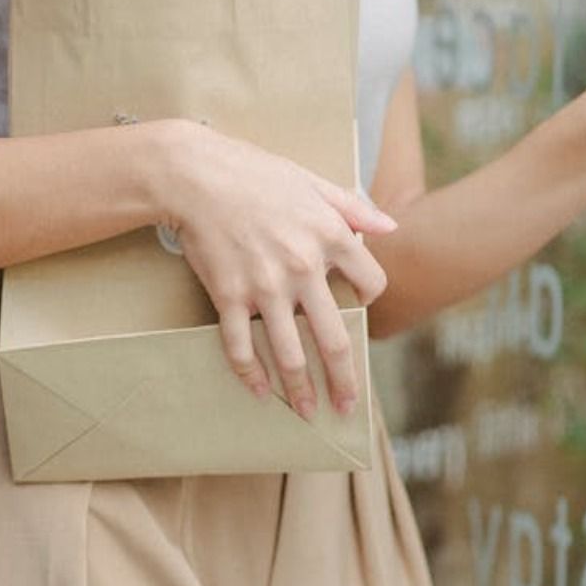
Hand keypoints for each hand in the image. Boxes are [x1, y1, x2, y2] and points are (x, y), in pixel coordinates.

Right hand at [157, 121, 396, 419]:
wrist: (195, 175)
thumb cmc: (254, 173)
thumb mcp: (312, 181)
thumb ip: (353, 206)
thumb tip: (389, 227)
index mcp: (331, 236)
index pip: (371, 284)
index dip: (370, 298)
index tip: (359, 307)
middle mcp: (303, 268)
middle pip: (334, 339)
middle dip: (344, 380)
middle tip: (347, 407)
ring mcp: (266, 287)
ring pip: (290, 354)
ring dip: (300, 391)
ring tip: (307, 412)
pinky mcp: (229, 296)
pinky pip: (241, 346)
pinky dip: (250, 375)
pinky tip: (258, 392)